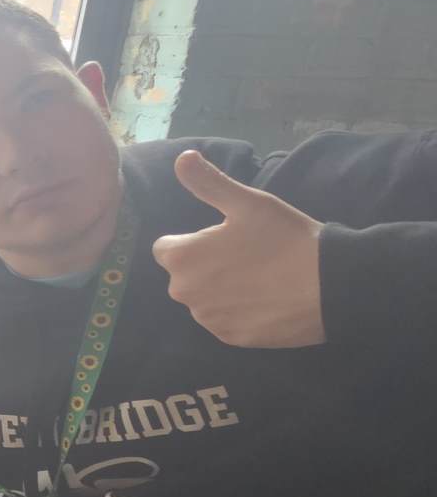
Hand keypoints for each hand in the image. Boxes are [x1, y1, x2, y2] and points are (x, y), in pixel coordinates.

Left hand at [152, 150, 325, 347]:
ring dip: (220, 289)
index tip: (221, 238)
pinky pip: (224, 320)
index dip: (192, 241)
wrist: (331, 286)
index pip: (165, 248)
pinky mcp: (231, 339)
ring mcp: (208, 320)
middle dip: (204, 265)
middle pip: (184, 275)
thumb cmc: (286, 238)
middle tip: (246, 255)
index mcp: (182, 258)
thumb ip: (208, 183)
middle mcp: (184, 294)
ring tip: (259, 277)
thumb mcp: (248, 202)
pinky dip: (238, 311)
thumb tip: (181, 157)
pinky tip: (265, 300)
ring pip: (203, 299)